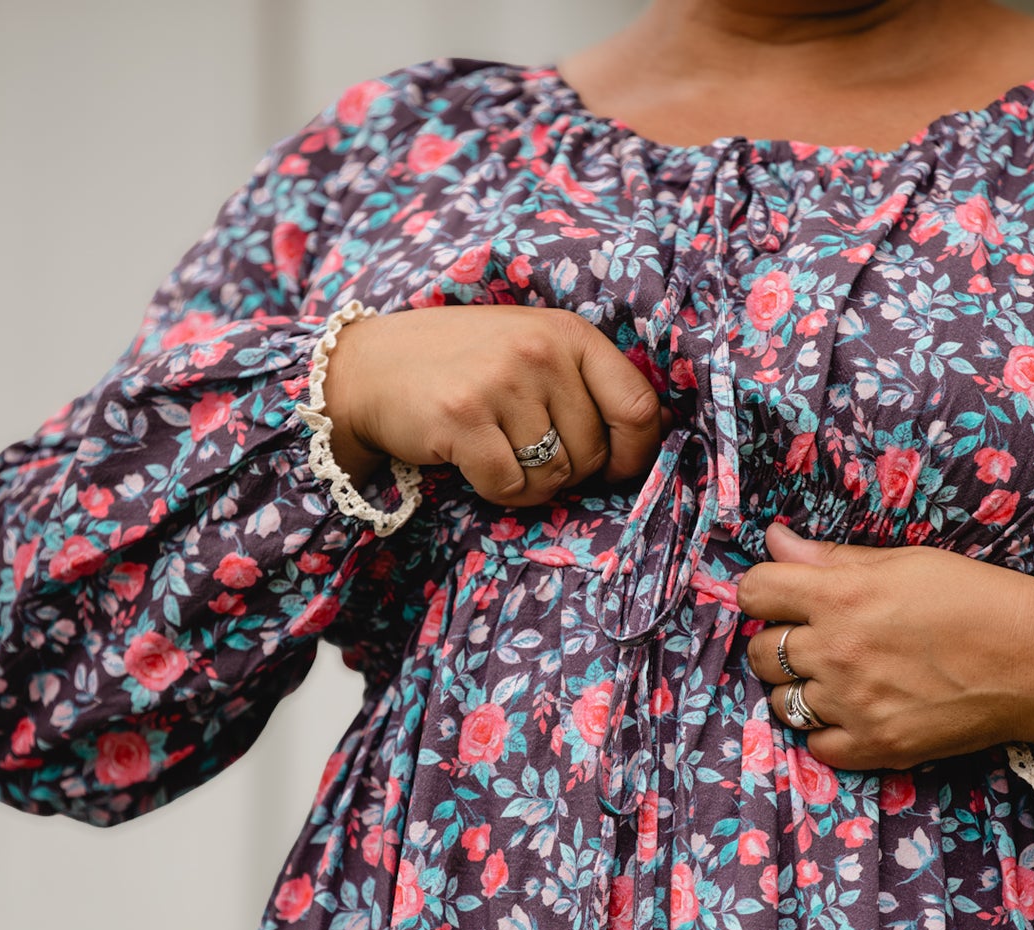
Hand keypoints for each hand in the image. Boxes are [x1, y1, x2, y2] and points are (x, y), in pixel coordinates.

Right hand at [318, 304, 663, 505]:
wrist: (371, 367)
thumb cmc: (464, 365)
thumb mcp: (534, 352)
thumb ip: (591, 384)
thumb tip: (662, 428)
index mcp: (568, 333)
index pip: (637, 406)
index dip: (636, 452)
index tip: (616, 468)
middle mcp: (539, 351)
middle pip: (594, 453)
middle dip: (568, 471)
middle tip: (526, 451)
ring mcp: (500, 383)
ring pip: (554, 476)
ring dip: (530, 484)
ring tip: (498, 453)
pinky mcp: (463, 418)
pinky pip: (511, 487)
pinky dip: (497, 492)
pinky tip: (474, 465)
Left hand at [734, 522, 1033, 775]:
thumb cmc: (977, 599)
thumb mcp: (905, 563)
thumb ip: (833, 559)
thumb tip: (775, 541)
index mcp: (842, 596)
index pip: (755, 591)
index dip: (764, 592)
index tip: (782, 597)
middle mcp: (838, 651)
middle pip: (760, 651)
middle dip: (779, 641)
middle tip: (816, 639)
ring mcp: (853, 704)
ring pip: (781, 701)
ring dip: (799, 688)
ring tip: (838, 676)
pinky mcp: (875, 746)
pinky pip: (816, 744)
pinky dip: (827, 730)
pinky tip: (856, 710)